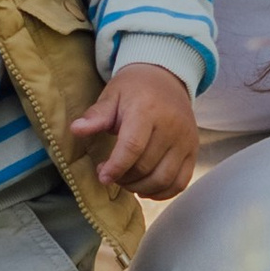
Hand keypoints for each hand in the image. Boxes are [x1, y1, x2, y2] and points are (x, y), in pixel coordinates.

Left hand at [70, 64, 197, 196]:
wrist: (166, 78)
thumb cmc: (134, 89)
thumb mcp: (112, 95)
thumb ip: (96, 115)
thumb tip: (76, 129)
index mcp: (148, 110)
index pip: (133, 147)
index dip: (116, 167)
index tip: (102, 176)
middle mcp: (171, 126)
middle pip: (146, 166)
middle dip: (124, 178)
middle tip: (111, 175)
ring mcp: (186, 140)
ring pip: (163, 179)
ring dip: (141, 188)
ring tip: (126, 181)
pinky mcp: (193, 151)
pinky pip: (180, 182)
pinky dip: (162, 192)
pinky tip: (145, 188)